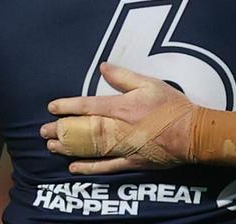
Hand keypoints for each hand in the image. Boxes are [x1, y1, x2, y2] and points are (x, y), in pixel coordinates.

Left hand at [41, 63, 192, 174]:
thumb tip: (103, 67)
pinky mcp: (130, 162)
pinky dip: (89, 167)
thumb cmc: (172, 106)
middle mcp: (118, 128)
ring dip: (69, 148)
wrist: (192, 133)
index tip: (52, 107)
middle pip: (84, 129)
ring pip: (89, 148)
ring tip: (52, 146)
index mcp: (122, 107)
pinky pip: (105, 166)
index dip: (68, 106)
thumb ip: (125, 76)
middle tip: (42, 131)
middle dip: (62, 130)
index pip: (88, 105)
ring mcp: (123, 148)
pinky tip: (73, 167)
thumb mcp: (151, 84)